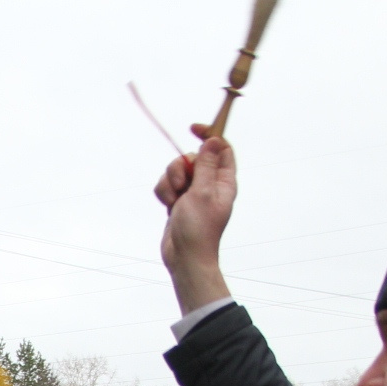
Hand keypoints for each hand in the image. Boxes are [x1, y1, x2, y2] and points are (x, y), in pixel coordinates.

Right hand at [155, 136, 235, 313]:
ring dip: (170, 181)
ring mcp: (192, 192)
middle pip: (192, 157)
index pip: (221, 148)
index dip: (209, 135)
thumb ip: (206, 165)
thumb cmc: (199, 229)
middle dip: (180, 166)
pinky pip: (166, 184)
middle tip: (182, 183)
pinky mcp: (177, 200)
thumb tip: (213, 141)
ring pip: (176, 170)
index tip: (193, 128)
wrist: (184, 256)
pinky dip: (163, 192)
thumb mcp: (203, 192)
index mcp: (223, 181)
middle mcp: (209, 184)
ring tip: (174, 200)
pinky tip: (167, 206)